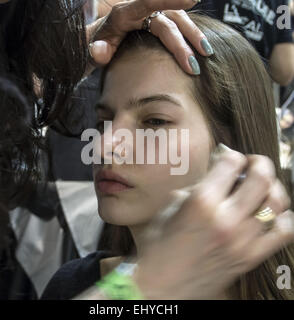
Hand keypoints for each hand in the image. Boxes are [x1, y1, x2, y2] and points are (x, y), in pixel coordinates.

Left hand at [87, 0, 212, 74]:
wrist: (101, 41)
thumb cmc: (98, 45)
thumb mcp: (93, 49)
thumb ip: (97, 51)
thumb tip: (99, 53)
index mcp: (125, 14)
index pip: (148, 1)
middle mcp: (141, 11)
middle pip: (168, 21)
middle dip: (183, 42)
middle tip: (193, 65)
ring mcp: (152, 16)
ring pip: (178, 20)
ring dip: (193, 36)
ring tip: (206, 53)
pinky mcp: (160, 23)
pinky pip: (179, 25)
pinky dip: (191, 35)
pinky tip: (202, 47)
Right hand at [134, 147, 293, 298]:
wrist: (161, 284)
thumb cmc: (159, 244)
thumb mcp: (172, 206)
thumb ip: (198, 186)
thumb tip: (218, 173)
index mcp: (202, 202)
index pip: (231, 163)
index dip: (230, 154)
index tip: (228, 157)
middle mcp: (226, 219)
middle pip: (261, 177)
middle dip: (259, 163)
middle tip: (252, 163)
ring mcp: (242, 240)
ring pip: (277, 202)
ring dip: (272, 187)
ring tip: (262, 186)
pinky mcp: (250, 258)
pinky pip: (283, 232)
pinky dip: (282, 217)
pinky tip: (270, 213)